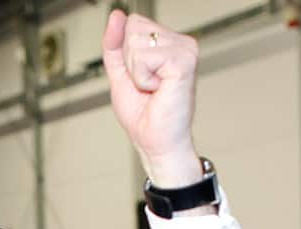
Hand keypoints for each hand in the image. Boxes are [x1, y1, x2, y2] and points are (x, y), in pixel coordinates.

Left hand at [102, 11, 200, 186]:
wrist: (155, 142)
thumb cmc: (144, 114)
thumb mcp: (120, 73)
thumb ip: (115, 44)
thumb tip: (116, 15)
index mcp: (168, 43)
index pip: (133, 22)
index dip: (125, 53)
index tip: (140, 77)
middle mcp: (180, 42)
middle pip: (134, 27)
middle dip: (129, 61)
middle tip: (146, 85)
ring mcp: (185, 49)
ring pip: (136, 41)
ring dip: (136, 72)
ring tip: (153, 88)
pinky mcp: (184, 61)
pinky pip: (144, 56)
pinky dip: (142, 77)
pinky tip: (158, 89)